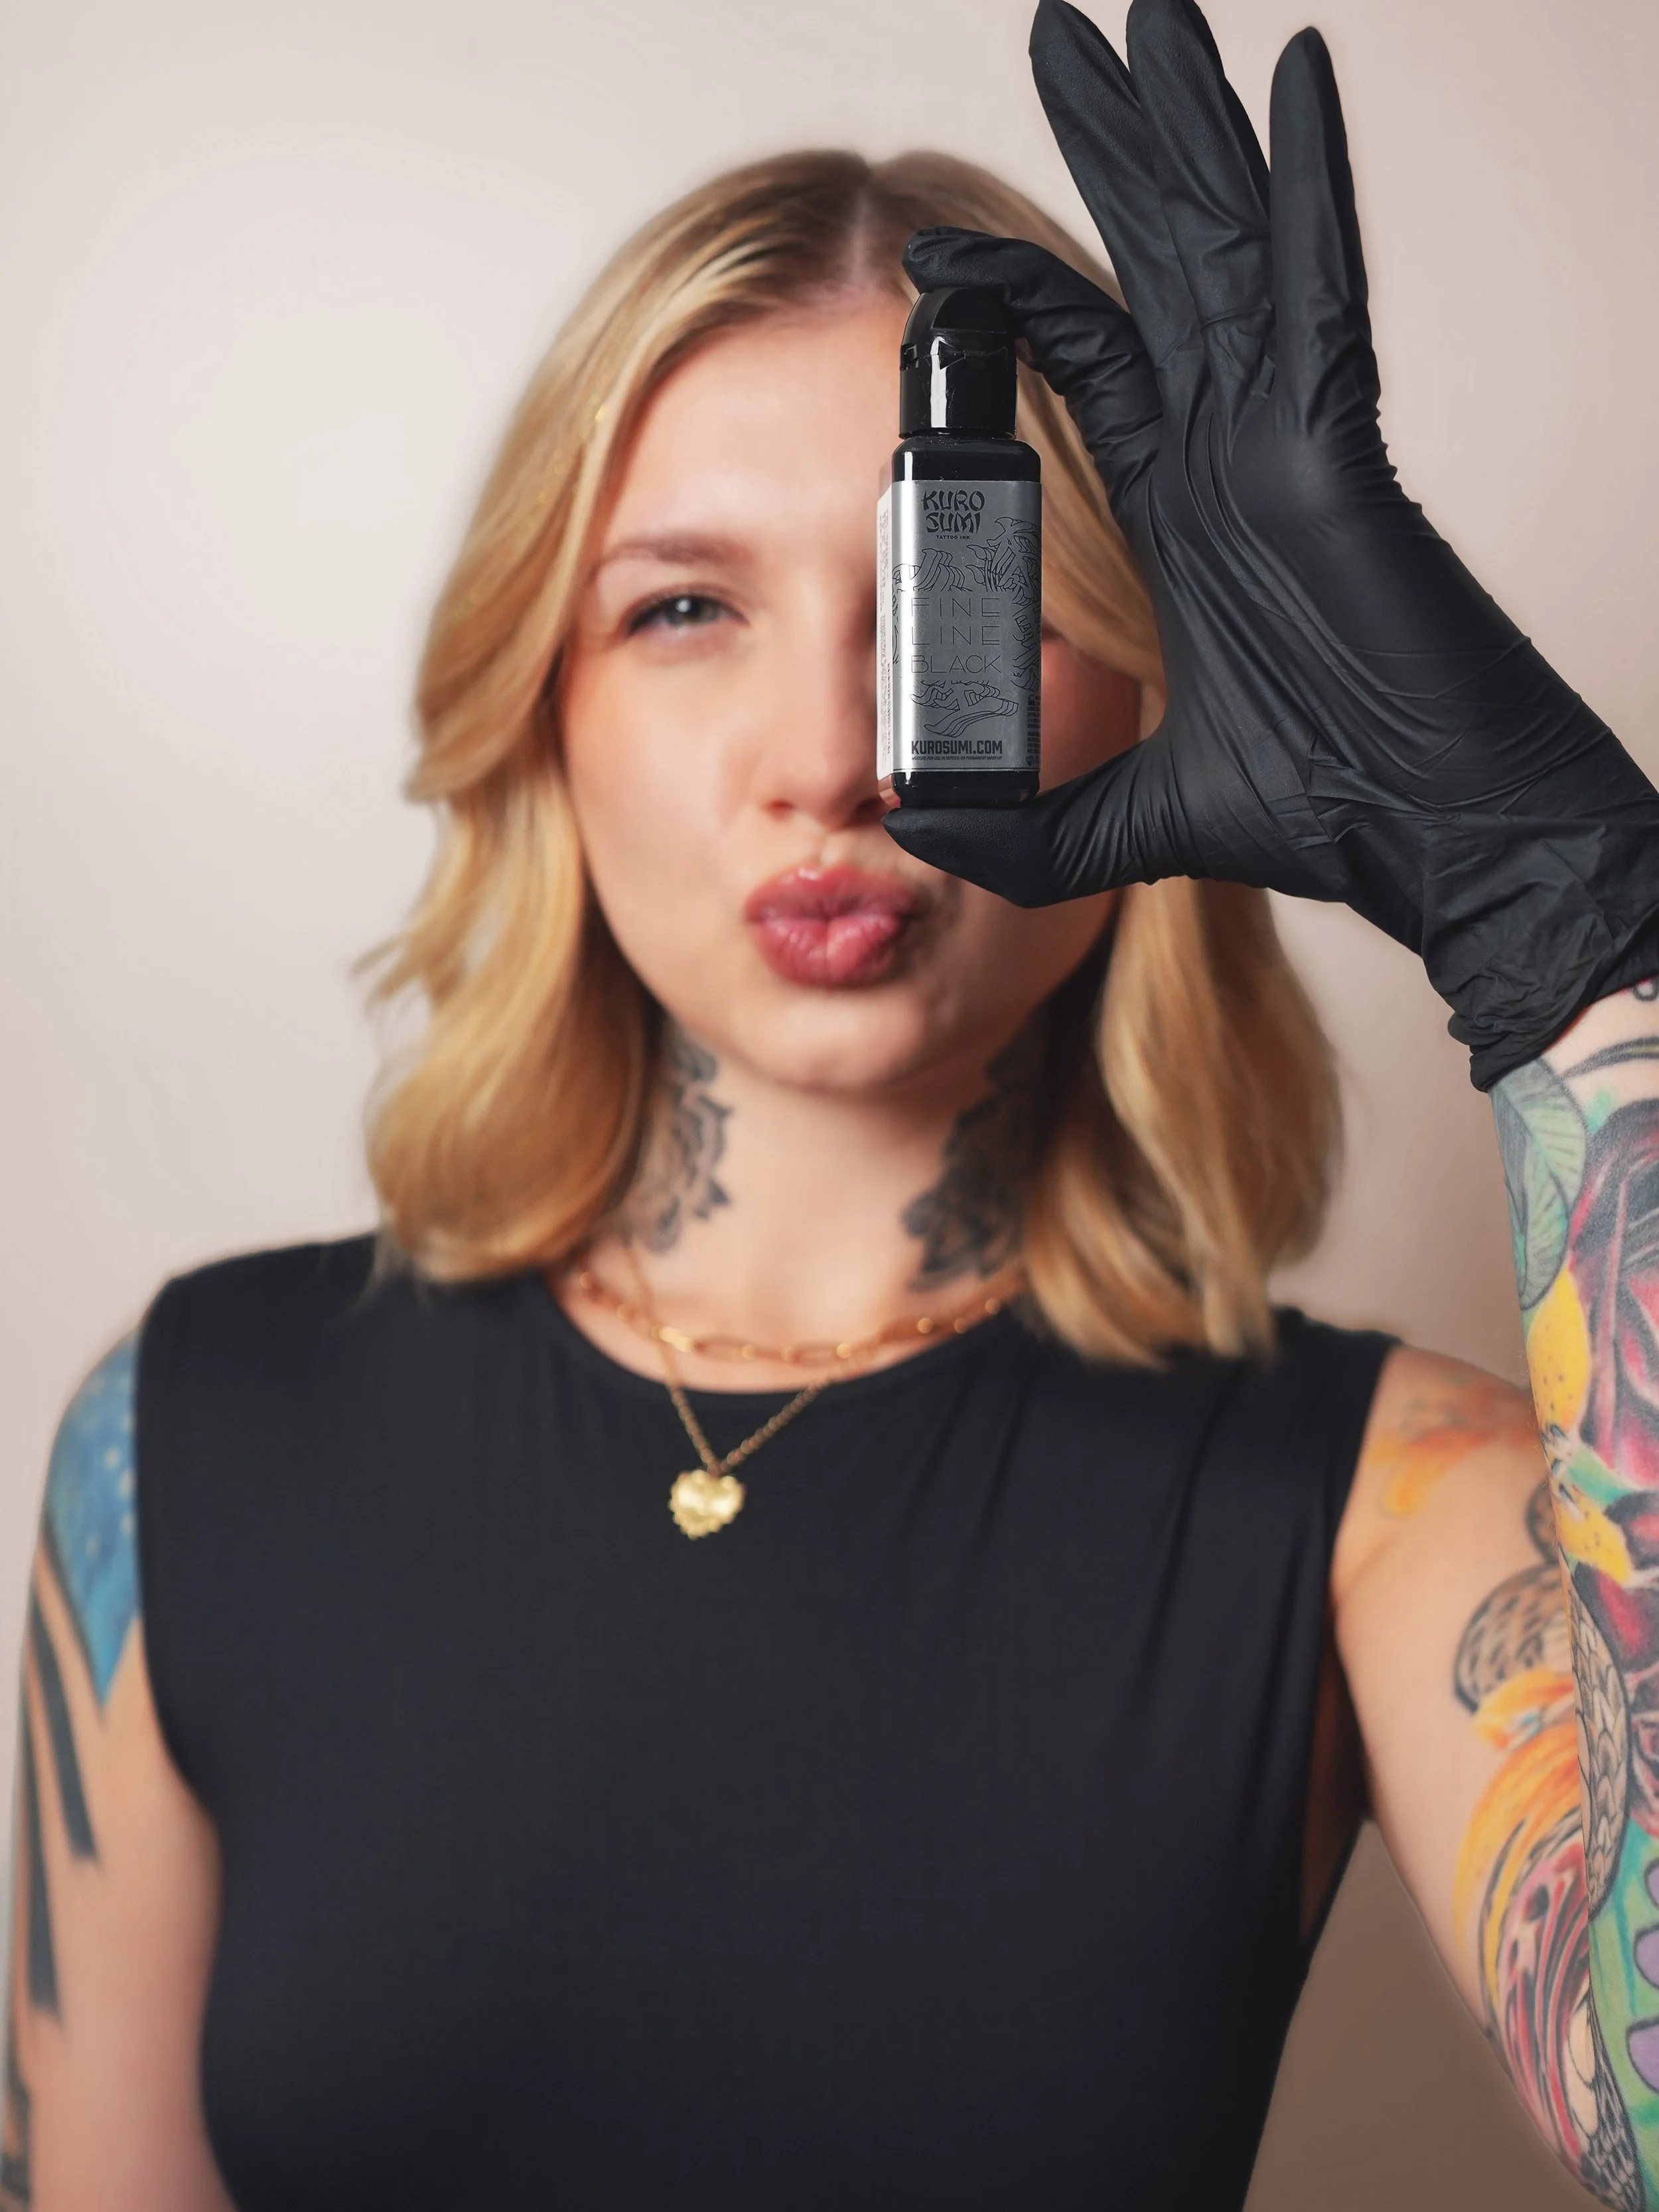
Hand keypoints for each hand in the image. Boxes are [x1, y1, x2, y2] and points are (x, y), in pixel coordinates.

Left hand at [882, 0, 1658, 1088]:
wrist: (1448, 843)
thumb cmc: (1336, 811)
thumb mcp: (1133, 818)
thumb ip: (1031, 827)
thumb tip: (920, 837)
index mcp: (1188, 514)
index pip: (1092, 365)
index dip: (1021, 296)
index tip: (935, 253)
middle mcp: (1238, 451)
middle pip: (1160, 266)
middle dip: (1115, 150)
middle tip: (1064, 31)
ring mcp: (1296, 439)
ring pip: (1230, 248)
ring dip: (1187, 133)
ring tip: (1150, 19)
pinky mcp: (1344, 450)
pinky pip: (1321, 289)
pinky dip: (1308, 184)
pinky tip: (1292, 79)